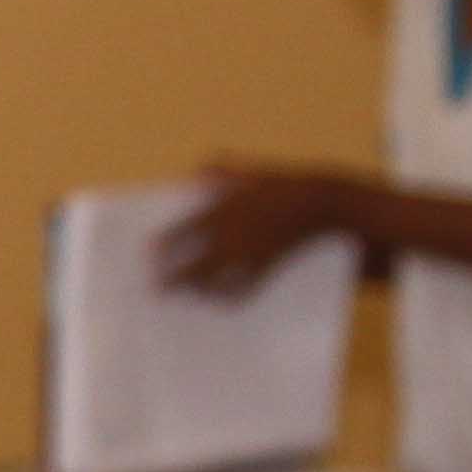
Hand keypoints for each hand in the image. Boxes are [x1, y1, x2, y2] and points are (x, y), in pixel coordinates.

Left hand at [157, 163, 367, 297]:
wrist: (325, 205)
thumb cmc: (286, 186)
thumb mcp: (251, 171)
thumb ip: (220, 170)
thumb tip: (194, 172)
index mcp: (221, 210)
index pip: (178, 233)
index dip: (159, 247)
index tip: (147, 255)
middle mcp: (231, 235)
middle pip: (191, 265)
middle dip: (171, 279)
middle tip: (156, 289)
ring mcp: (248, 255)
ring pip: (212, 283)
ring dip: (197, 291)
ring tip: (186, 295)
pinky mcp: (266, 270)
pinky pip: (240, 291)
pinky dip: (226, 298)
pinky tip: (217, 301)